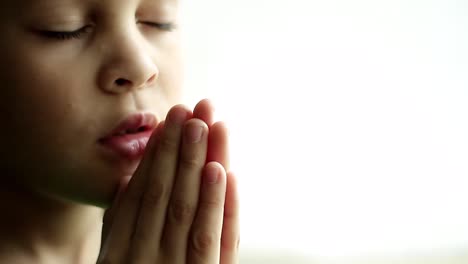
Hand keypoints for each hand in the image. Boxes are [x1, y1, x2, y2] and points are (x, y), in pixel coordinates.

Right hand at [97, 99, 239, 263]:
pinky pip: (216, 242)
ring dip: (197, 163)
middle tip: (188, 109)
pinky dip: (220, 205)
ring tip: (206, 125)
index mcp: (119, 250)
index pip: (139, 193)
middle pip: (163, 193)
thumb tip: (122, 182)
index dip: (154, 155)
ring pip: (188, 209)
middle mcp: (143, 257)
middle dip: (176, 148)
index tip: (167, 123)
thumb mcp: (115, 261)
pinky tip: (224, 173)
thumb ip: (119, 225)